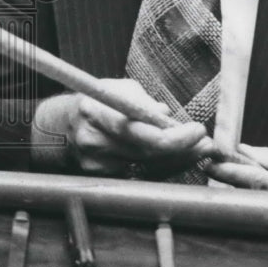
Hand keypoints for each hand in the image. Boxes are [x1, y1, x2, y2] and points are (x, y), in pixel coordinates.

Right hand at [31, 80, 212, 175]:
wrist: (61, 125)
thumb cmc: (95, 102)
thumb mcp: (117, 89)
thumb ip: (143, 102)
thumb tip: (167, 117)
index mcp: (95, 111)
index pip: (139, 131)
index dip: (172, 136)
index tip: (197, 130)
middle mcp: (93, 140)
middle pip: (147, 154)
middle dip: (183, 149)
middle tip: (206, 143)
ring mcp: (95, 163)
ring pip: (147, 168)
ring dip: (178, 160)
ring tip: (199, 150)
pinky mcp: (100, 177)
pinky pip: (139, 176)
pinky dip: (161, 168)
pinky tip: (176, 160)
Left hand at [206, 144, 267, 220]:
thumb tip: (242, 151)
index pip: (258, 182)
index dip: (231, 172)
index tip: (210, 163)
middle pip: (247, 195)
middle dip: (225, 181)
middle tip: (207, 164)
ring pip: (248, 205)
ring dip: (231, 190)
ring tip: (217, 173)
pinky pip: (253, 214)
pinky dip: (242, 201)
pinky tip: (233, 191)